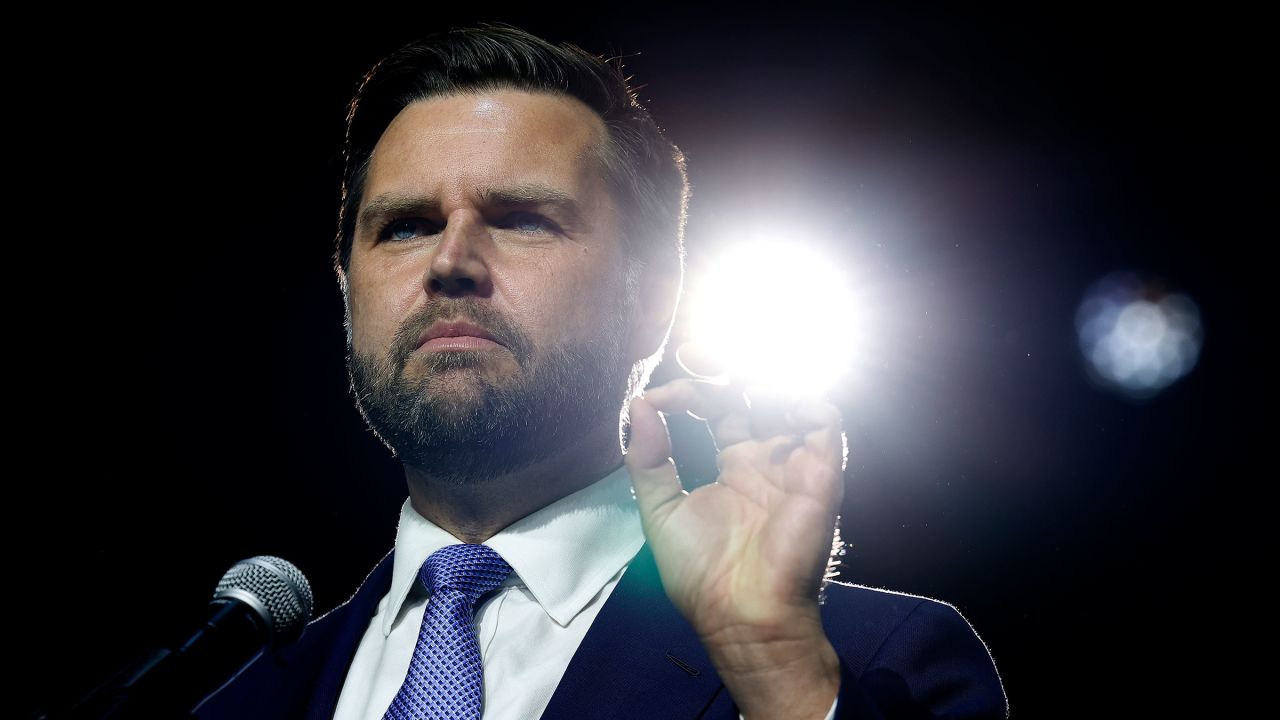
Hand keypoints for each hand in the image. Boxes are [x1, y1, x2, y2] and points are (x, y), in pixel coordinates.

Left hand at [625, 341, 846, 719]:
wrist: (741, 618)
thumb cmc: (703, 576)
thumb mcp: (661, 511)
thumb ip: (649, 460)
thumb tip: (637, 405)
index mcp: (734, 467)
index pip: (717, 407)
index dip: (688, 391)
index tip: (657, 397)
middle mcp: (767, 460)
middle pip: (756, 392)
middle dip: (728, 364)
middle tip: (696, 350)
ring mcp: (794, 465)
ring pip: (792, 397)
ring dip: (762, 373)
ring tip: (730, 369)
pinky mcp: (819, 474)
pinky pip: (825, 420)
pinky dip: (799, 396)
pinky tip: (762, 396)